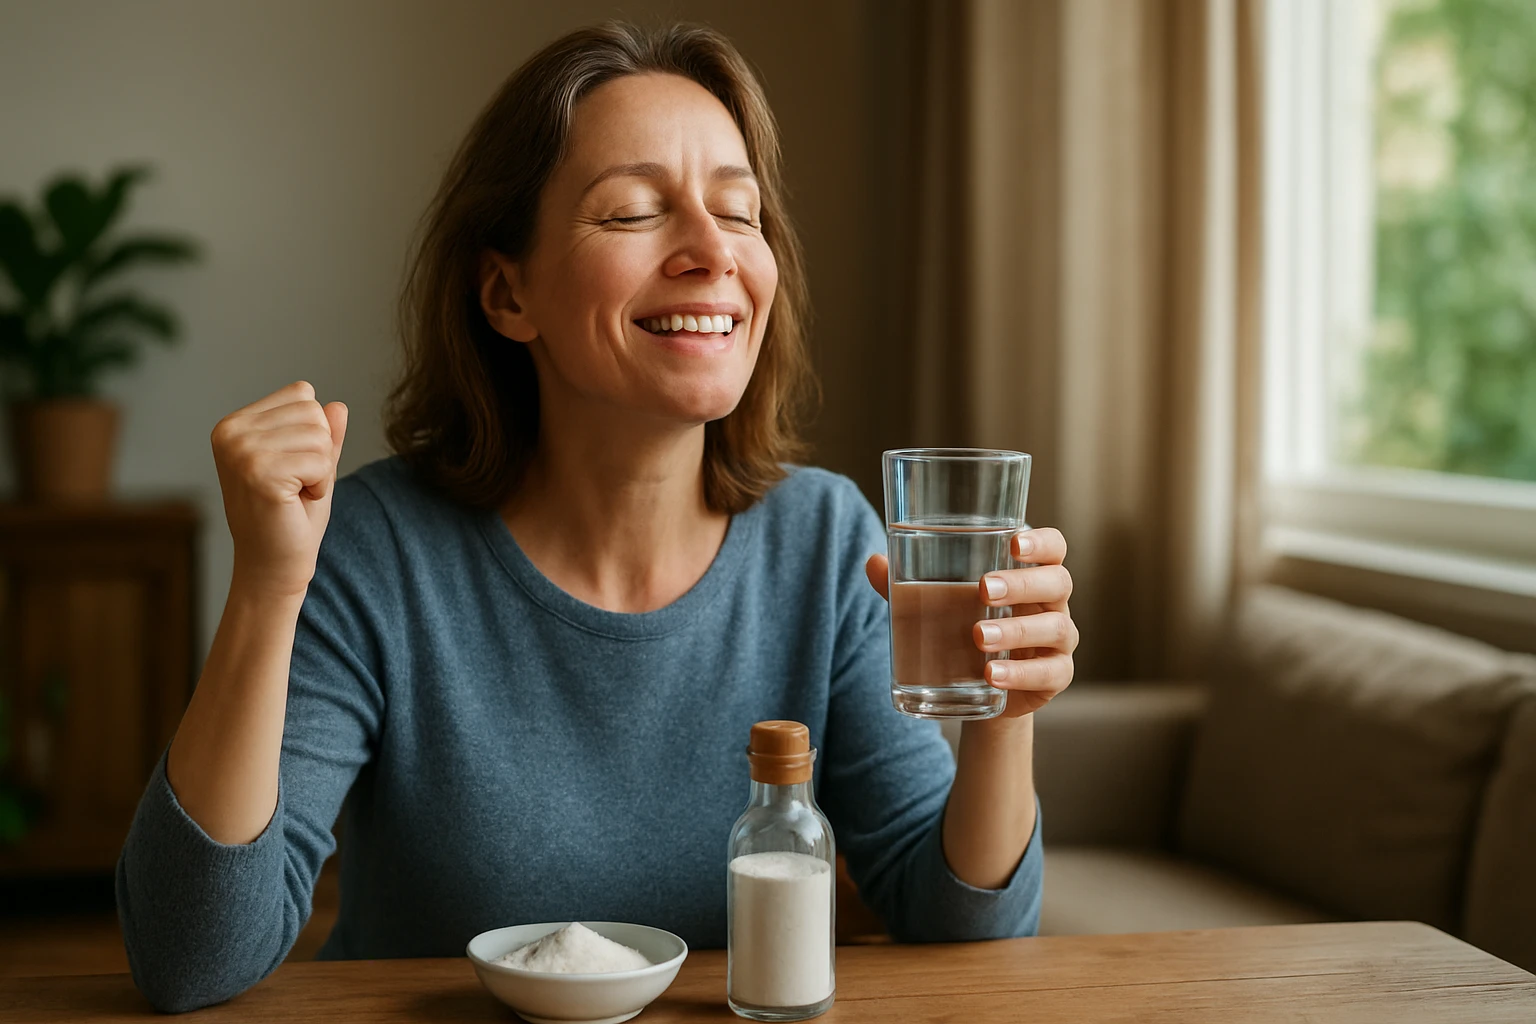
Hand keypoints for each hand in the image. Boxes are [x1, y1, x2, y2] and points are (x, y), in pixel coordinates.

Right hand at [212, 381, 347, 599]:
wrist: (273, 566)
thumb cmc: (291, 517)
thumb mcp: (311, 466)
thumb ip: (324, 435)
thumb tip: (338, 405)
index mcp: (235, 423)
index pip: (303, 394)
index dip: (313, 434)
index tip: (292, 469)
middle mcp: (231, 431)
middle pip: (314, 411)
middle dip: (320, 452)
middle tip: (296, 486)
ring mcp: (241, 450)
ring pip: (320, 435)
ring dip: (321, 471)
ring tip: (294, 494)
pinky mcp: (258, 472)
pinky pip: (321, 460)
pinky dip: (320, 485)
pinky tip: (295, 503)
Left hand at [864, 527, 1076, 717]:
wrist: (982, 690)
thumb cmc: (963, 630)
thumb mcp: (936, 608)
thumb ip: (907, 586)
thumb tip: (873, 562)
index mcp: (1030, 575)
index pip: (1054, 548)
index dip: (1041, 543)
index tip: (1012, 544)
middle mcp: (1052, 603)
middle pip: (1058, 581)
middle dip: (1021, 584)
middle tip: (982, 589)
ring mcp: (1059, 641)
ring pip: (1056, 627)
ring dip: (1017, 631)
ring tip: (977, 637)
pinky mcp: (1056, 676)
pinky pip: (1050, 673)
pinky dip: (1021, 673)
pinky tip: (992, 675)